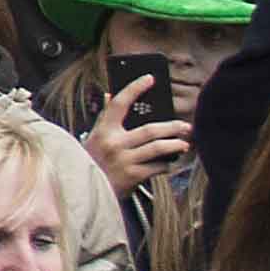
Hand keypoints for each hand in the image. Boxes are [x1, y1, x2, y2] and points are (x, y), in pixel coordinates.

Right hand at [79, 71, 193, 197]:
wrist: (84, 192)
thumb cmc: (91, 162)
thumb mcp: (94, 138)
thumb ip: (105, 117)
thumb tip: (109, 95)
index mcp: (103, 131)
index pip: (119, 103)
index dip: (134, 88)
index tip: (149, 78)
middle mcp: (113, 144)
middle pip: (150, 130)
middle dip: (171, 127)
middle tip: (185, 126)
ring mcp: (123, 161)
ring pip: (157, 148)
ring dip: (175, 145)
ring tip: (184, 144)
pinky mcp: (132, 177)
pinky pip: (156, 167)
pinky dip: (166, 164)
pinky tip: (169, 162)